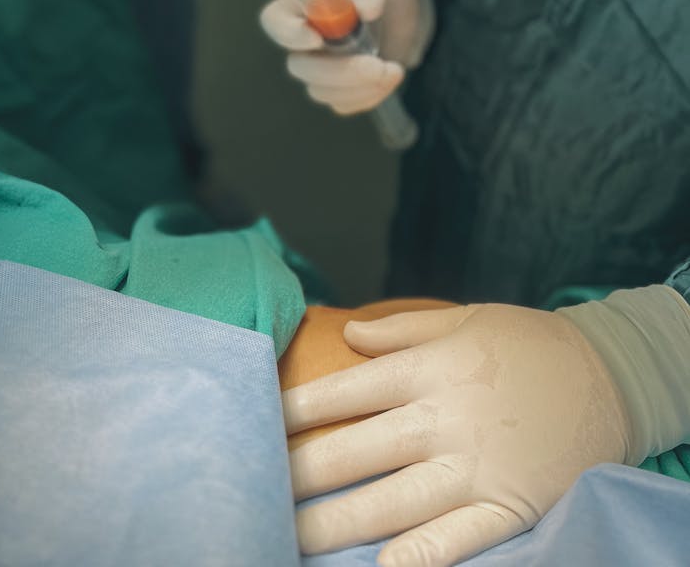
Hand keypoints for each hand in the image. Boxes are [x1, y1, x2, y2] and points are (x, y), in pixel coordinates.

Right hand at [260, 0, 434, 114]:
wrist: (408, 16)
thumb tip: (365, 8)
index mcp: (302, 4)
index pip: (275, 21)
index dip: (288, 34)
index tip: (318, 38)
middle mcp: (304, 39)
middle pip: (299, 66)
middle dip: (337, 72)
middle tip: (376, 66)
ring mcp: (320, 68)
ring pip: (320, 91)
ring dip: (359, 87)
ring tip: (394, 69)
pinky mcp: (340, 89)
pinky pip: (343, 104)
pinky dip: (369, 96)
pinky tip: (391, 76)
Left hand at [283, 303, 632, 565]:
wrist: (607, 377)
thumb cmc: (527, 344)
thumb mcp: (465, 318)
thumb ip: (402, 329)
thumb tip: (347, 332)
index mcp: (430, 368)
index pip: (346, 392)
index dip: (296, 411)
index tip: (257, 426)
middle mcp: (444, 418)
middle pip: (355, 451)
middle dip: (300, 474)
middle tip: (254, 492)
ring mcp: (475, 466)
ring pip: (391, 501)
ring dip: (335, 524)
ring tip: (287, 537)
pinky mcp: (507, 505)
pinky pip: (456, 538)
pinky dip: (419, 556)